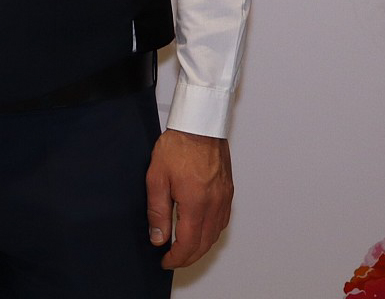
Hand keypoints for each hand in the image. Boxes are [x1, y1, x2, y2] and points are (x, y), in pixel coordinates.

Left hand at [144, 128, 233, 268]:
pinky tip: (201, 230)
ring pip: (215, 234)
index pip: (188, 244)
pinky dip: (211, 232)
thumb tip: (158, 238)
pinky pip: (222, 221)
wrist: (199, 124)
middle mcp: (214, 204)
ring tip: (184, 248)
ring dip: (200, 246)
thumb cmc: (178, 145)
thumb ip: (157, 211)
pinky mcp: (228, 191)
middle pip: (204, 244)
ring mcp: (224, 198)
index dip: (176, 258)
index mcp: (196, 203)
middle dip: (188, 257)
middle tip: (172, 259)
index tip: (165, 260)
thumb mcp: (156, 178)